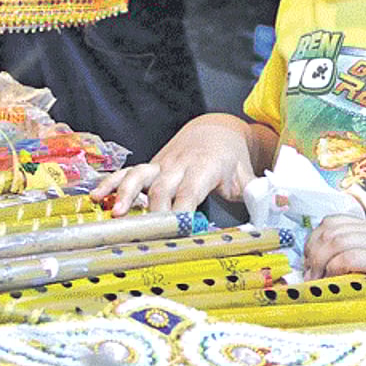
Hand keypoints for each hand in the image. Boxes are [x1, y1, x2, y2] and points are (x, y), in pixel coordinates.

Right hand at [91, 113, 258, 214]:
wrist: (216, 129)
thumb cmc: (232, 159)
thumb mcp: (247, 176)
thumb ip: (255, 195)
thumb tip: (269, 212)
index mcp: (205, 167)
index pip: (190, 190)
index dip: (182, 210)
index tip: (176, 230)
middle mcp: (179, 164)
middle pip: (162, 188)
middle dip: (153, 211)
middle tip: (145, 236)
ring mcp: (162, 164)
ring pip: (140, 175)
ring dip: (126, 194)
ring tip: (114, 214)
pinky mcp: (151, 166)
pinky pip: (127, 172)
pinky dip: (112, 183)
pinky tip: (97, 198)